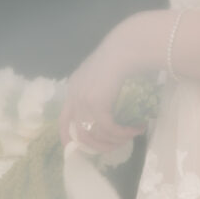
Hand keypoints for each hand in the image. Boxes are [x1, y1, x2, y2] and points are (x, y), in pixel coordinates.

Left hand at [59, 29, 147, 151]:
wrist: (125, 47)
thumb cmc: (119, 55)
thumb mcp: (103, 73)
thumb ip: (100, 87)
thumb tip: (110, 107)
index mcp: (74, 87)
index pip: (63, 120)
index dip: (69, 138)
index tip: (80, 150)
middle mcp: (74, 96)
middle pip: (78, 133)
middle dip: (97, 146)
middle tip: (115, 146)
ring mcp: (83, 101)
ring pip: (94, 135)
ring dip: (114, 141)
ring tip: (130, 137)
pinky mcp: (97, 105)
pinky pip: (108, 129)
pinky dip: (123, 133)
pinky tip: (136, 130)